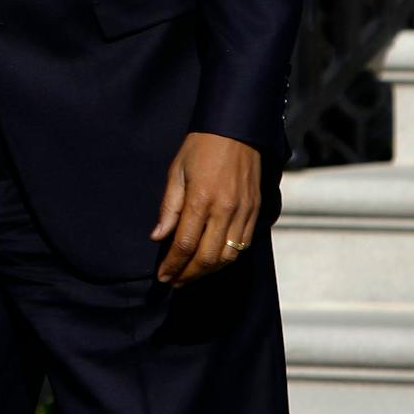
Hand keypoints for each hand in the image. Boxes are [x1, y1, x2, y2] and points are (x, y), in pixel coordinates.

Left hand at [150, 131, 261, 285]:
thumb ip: (168, 208)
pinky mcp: (256, 212)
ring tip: (190, 276)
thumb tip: (157, 237)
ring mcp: (244, 213)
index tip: (162, 276)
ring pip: (228, 256)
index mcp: (201, 199)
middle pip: (208, 257)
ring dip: (208, 272)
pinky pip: (243, 245)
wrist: (237, 130)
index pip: (184, 244)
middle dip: (189, 274)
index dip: (172, 265)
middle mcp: (225, 210)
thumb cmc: (200, 148)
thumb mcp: (176, 172)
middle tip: (174, 282)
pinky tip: (213, 262)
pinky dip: (227, 259)